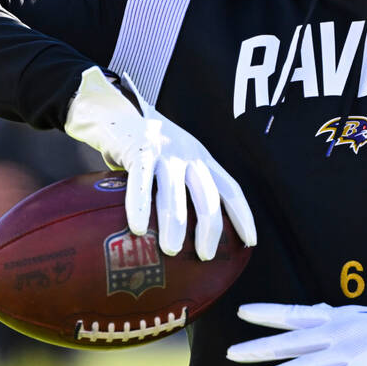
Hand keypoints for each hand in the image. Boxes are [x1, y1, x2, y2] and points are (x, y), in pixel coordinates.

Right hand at [64, 66, 256, 258]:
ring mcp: (164, 151)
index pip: (230, 188)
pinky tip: (139, 228)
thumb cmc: (144, 146)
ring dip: (176, 222)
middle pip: (208, 194)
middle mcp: (188, 154)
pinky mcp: (138, 149)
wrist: (116, 110)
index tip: (250, 241)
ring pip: (175, 191)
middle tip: (205, 255)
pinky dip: (140, 206)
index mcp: (201, 159)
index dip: (242, 215)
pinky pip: (140, 181)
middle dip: (210, 227)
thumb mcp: (174, 160)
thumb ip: (182, 188)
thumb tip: (183, 239)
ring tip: (172, 249)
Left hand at [226, 298, 366, 365]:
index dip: (268, 313)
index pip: (294, 313)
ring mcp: (345, 354)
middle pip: (289, 341)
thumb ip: (344, 323)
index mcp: (340, 316)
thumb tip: (326, 323)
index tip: (243, 312)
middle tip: (230, 353)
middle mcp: (336, 333)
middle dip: (258, 348)